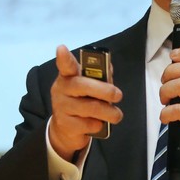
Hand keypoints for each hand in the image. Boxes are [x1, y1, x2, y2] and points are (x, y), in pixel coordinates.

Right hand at [49, 45, 122, 161]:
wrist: (66, 130)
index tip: (62, 49)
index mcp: (68, 76)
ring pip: (90, 108)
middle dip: (104, 90)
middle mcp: (61, 89)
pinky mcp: (65, 125)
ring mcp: (61, 107)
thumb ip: (99, 77)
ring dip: (108, 112)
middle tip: (118, 95)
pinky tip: (98, 124)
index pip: (65, 65)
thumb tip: (109, 68)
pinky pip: (88, 124)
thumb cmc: (82, 102)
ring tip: (116, 115)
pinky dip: (98, 125)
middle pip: (82, 86)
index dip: (64, 57)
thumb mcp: (90, 87)